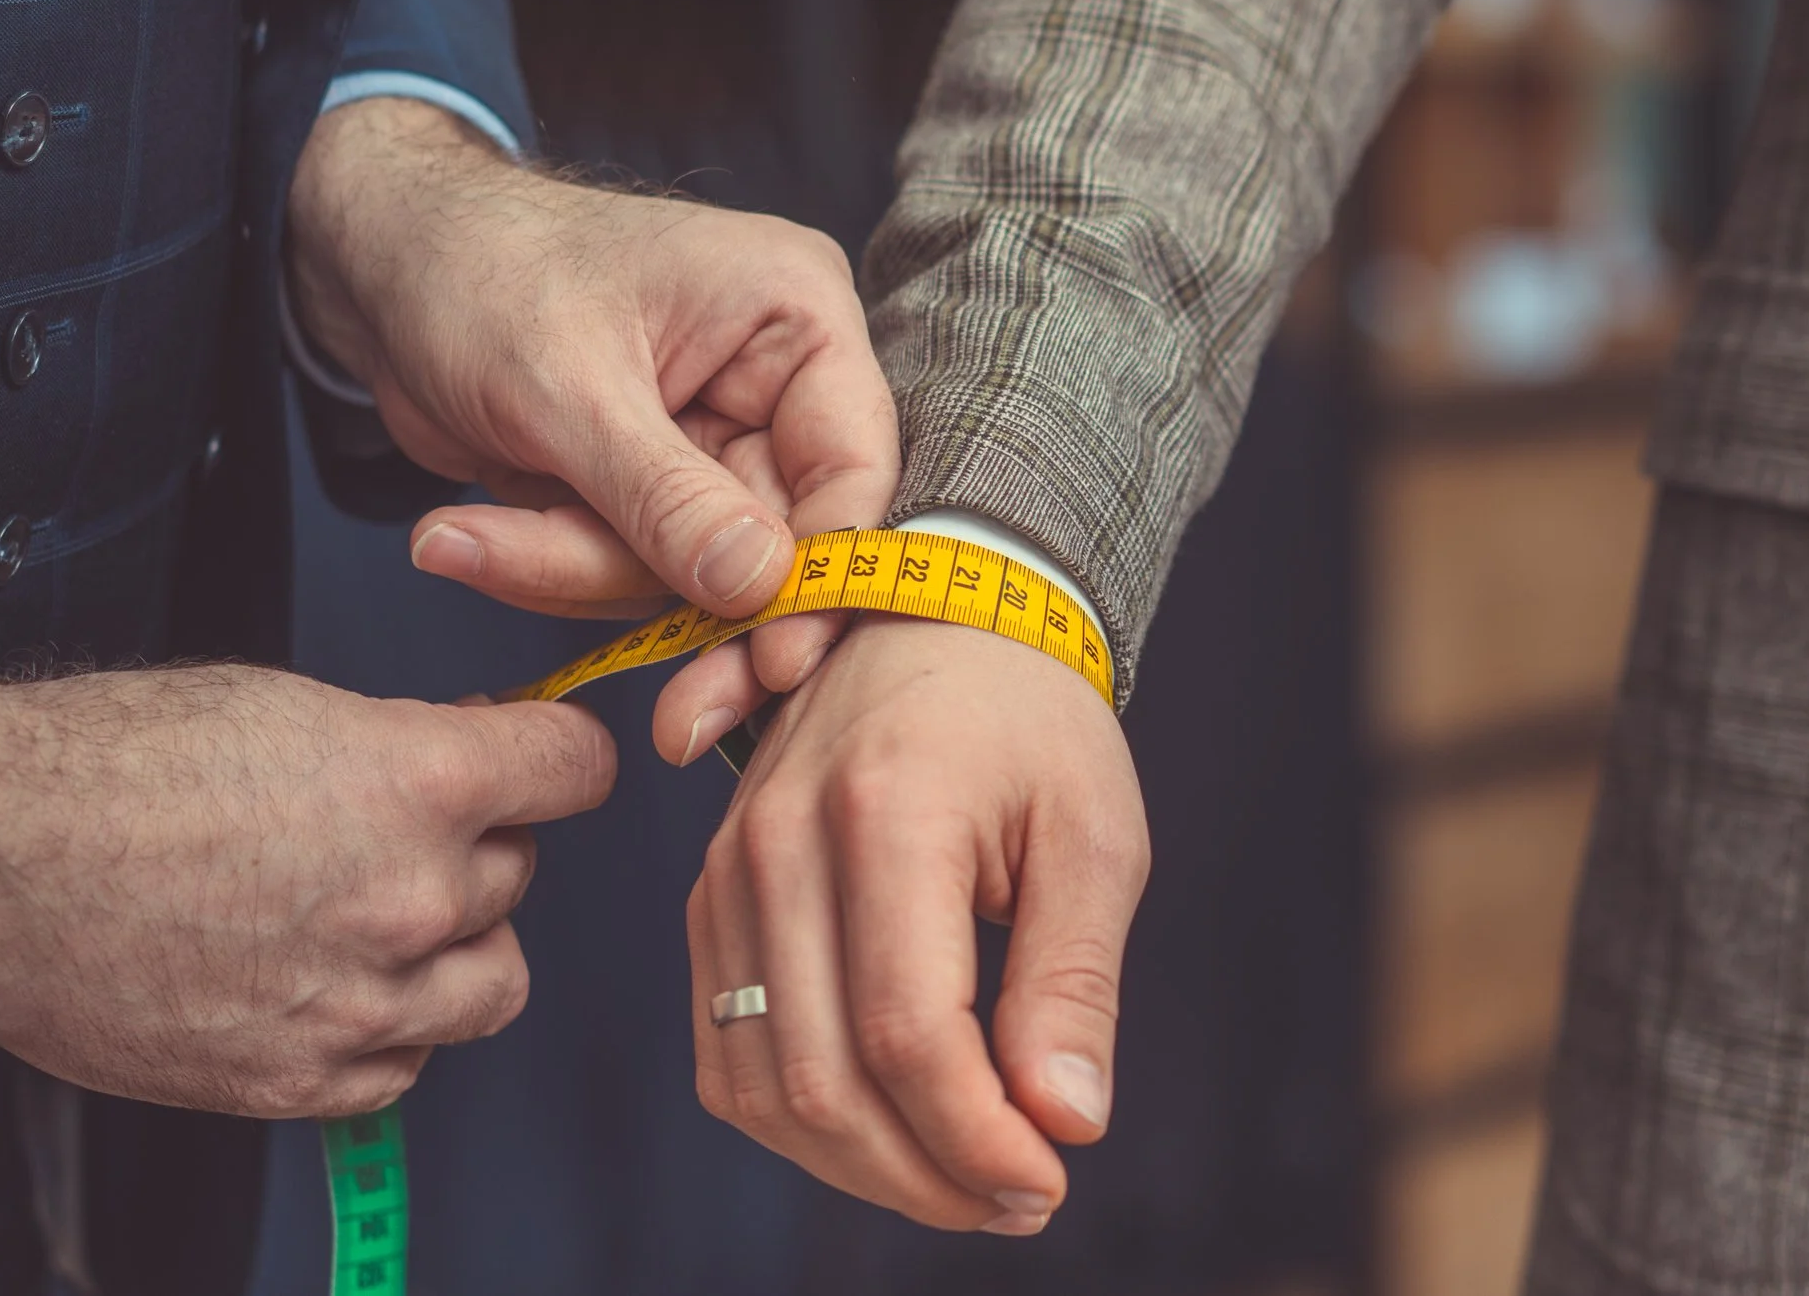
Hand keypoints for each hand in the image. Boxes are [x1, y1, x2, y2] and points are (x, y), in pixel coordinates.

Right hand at [0, 660, 614, 1117]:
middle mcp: (410, 899)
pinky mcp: (302, 1079)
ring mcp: (362, 1000)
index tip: (548, 762)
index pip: (575, 768)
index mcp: (419, 784)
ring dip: (457, 948)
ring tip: (380, 917)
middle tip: (399, 832)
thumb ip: (405, 742)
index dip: (560, 757)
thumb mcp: (292, 704)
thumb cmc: (109, 768)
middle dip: (474, 845)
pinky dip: (390, 1031)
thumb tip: (471, 750)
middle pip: (518, 873)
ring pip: (492, 980)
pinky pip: (407, 1064)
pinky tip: (335, 986)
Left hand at [285, 98, 898, 715]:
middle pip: (780, 542)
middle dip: (679, 602)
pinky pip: (631, 570)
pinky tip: (463, 538)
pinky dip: (550, 567)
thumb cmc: (477, 270)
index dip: (827, 571)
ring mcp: (715, 444)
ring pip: (695, 572)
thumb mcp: (566, 385)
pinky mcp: (653, 490)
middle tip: (671, 720)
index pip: (852, 464)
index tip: (778, 659)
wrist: (381, 264)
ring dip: (582, 575)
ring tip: (462, 541)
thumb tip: (761, 588)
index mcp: (795, 318)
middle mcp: (775, 384)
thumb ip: (665, 495)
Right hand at [683, 618, 1148, 1233]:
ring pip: (760, 1086)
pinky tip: (894, 1131)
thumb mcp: (1094, 836)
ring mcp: (730, 870)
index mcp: (886, 811)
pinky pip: (727, 1053)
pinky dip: (803, 1122)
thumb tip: (1064, 1126)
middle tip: (1021, 1198)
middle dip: (927, 1177)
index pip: (907, 1034)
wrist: (948, 610)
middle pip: (822, 1080)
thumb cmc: (1036, 720)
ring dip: (863, 1167)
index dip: (976, 1141)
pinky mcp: (714, 899)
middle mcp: (779, 842)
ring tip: (967, 1178)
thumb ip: (1074, 984)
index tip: (1051, 1181)